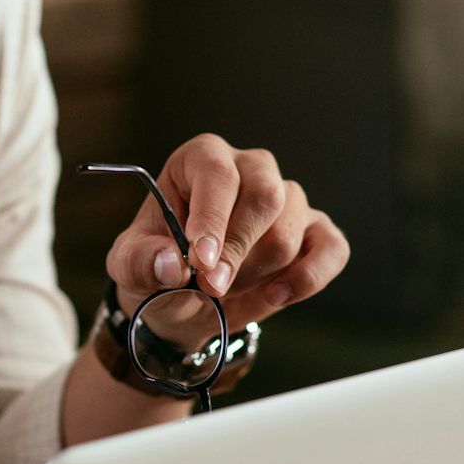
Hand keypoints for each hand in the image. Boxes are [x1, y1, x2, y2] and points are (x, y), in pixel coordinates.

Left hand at [105, 134, 348, 330]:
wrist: (183, 303)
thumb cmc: (157, 268)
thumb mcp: (130, 267)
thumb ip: (142, 261)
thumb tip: (171, 264)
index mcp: (201, 160)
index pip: (218, 173)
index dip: (212, 217)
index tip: (200, 261)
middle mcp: (249, 168)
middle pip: (266, 194)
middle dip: (239, 249)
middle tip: (210, 287)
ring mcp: (288, 199)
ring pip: (290, 230)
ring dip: (256, 272)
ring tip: (224, 287)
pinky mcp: (315, 232)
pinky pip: (332, 249)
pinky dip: (307, 278)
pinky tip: (275, 295)